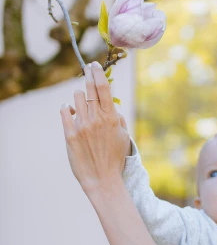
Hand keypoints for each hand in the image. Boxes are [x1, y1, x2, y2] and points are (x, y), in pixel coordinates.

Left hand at [60, 62, 130, 195]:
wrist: (102, 179)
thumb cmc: (115, 159)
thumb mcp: (124, 137)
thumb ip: (117, 118)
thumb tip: (112, 106)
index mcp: (111, 118)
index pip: (103, 88)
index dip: (98, 73)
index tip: (94, 65)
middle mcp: (96, 118)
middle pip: (89, 88)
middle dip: (88, 74)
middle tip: (87, 68)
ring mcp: (81, 125)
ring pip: (76, 97)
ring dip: (79, 97)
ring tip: (82, 104)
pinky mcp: (69, 134)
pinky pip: (65, 111)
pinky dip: (67, 108)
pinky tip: (71, 110)